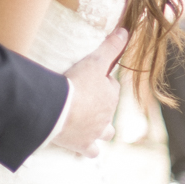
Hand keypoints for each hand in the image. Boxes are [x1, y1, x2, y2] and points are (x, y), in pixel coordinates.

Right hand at [52, 28, 128, 155]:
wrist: (59, 111)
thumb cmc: (77, 84)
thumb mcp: (95, 60)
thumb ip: (110, 46)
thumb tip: (126, 31)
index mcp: (111, 96)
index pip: (111, 87)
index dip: (102, 81)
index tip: (90, 78)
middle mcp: (107, 116)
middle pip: (109, 110)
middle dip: (102, 106)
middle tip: (85, 98)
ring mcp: (96, 133)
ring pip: (106, 133)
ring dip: (101, 129)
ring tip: (89, 124)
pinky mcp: (83, 146)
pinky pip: (91, 152)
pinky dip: (89, 150)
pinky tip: (82, 147)